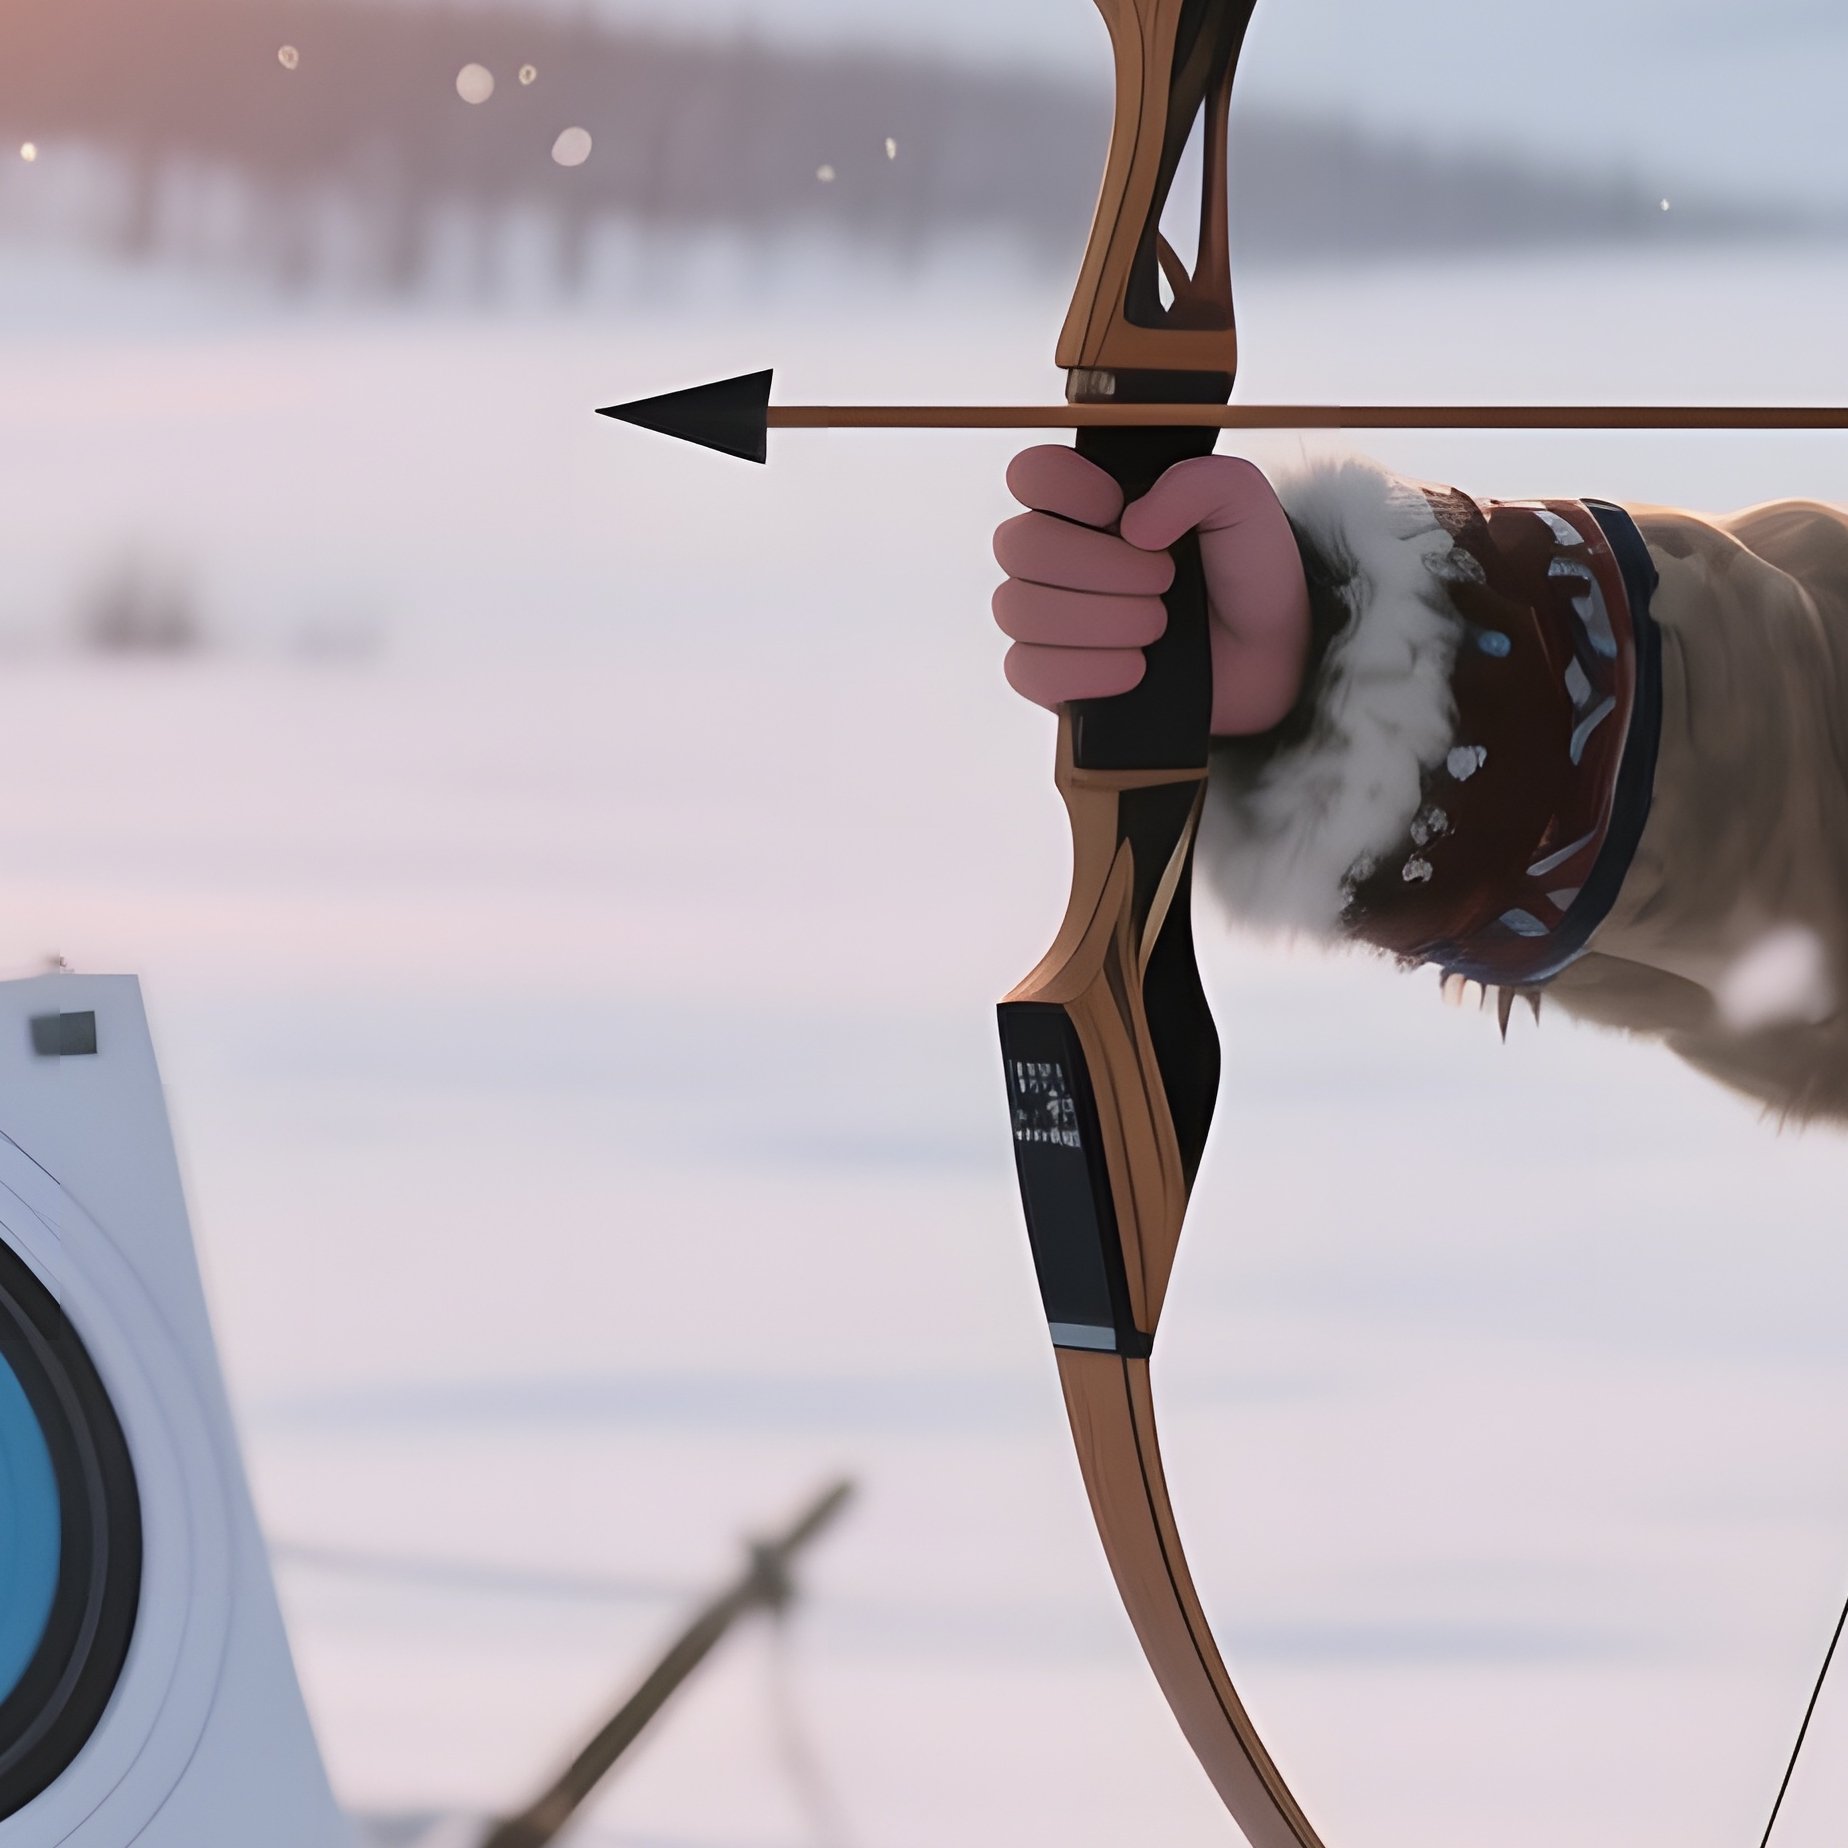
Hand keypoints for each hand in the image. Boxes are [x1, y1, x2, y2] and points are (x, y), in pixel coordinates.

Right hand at [992, 448, 1311, 736]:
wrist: (1269, 656)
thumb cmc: (1246, 571)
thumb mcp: (1241, 502)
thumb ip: (1198, 481)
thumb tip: (1136, 522)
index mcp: (1089, 500)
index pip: (1029, 474)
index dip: (1064, 488)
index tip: (1119, 506)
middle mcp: (1056, 555)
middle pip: (1019, 545)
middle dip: (1099, 566)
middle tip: (1164, 580)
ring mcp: (1046, 617)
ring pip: (1019, 609)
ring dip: (1100, 619)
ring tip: (1158, 626)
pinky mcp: (1050, 676)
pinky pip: (1028, 670)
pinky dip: (1087, 670)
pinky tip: (1135, 669)